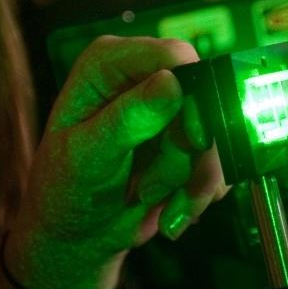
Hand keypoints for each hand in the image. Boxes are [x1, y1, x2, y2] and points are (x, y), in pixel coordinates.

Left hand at [22, 36, 226, 261]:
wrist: (79, 232)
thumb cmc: (66, 189)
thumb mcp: (88, 157)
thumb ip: (127, 120)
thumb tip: (171, 82)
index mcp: (109, 64)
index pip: (173, 56)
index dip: (192, 95)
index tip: (191, 141)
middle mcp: (144, 76)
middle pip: (204, 99)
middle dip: (186, 152)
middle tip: (149, 188)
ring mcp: (171, 109)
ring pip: (216, 136)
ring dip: (192, 179)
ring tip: (150, 202)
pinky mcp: (189, 140)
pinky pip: (221, 160)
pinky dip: (201, 191)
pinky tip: (172, 209)